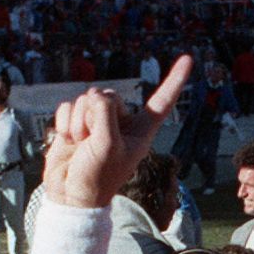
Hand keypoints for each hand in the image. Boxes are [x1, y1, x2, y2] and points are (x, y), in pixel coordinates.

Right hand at [45, 56, 192, 208]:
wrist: (69, 195)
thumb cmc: (96, 177)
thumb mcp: (108, 144)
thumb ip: (105, 113)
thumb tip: (94, 96)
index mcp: (141, 130)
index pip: (162, 101)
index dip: (174, 80)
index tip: (189, 59)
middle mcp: (122, 123)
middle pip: (109, 95)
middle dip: (95, 113)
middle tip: (92, 139)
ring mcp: (98, 122)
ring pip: (86, 99)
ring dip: (78, 121)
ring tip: (81, 145)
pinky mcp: (76, 123)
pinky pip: (68, 106)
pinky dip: (65, 122)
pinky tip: (67, 140)